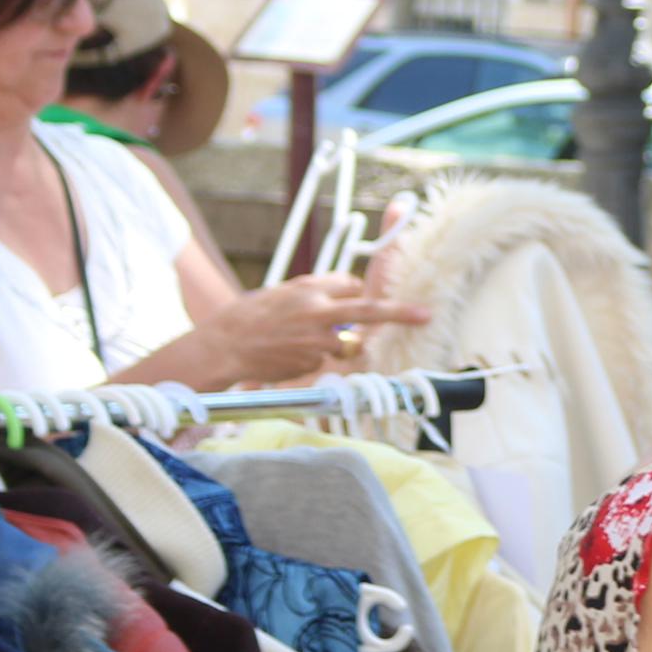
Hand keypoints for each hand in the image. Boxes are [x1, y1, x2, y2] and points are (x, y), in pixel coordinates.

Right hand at [194, 272, 428, 387]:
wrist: (225, 344)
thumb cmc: (252, 314)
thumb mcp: (285, 291)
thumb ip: (317, 291)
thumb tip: (349, 290)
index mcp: (311, 289)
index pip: (352, 287)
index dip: (354, 295)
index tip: (362, 299)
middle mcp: (318, 313)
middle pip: (369, 310)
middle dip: (400, 313)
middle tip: (425, 315)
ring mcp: (316, 342)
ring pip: (346, 344)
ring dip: (335, 344)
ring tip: (297, 341)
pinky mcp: (310, 364)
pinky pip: (324, 360)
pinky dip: (312, 358)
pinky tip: (287, 354)